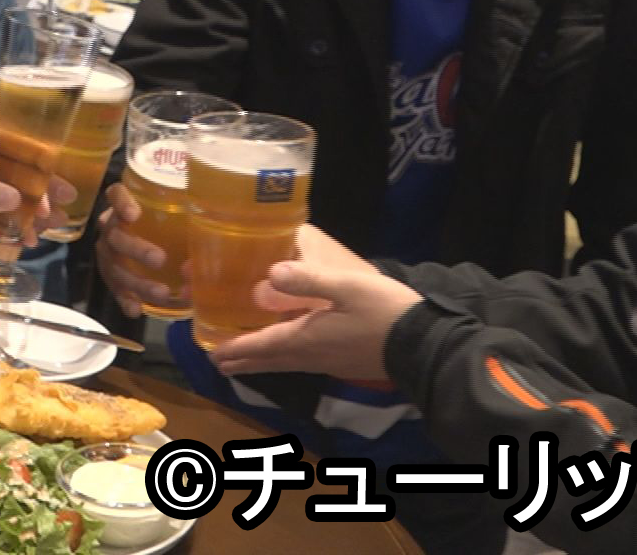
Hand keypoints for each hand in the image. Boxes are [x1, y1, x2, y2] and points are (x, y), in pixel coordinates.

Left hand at [0, 121, 49, 236]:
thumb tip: (17, 198)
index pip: (11, 139)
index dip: (37, 156)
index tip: (59, 175)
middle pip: (11, 167)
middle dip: (36, 188)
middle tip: (62, 209)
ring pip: (0, 188)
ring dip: (19, 209)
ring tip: (42, 231)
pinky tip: (13, 239)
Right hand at [95, 181, 183, 317]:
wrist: (138, 238)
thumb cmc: (163, 218)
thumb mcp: (172, 209)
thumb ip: (188, 211)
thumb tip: (219, 219)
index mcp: (123, 206)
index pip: (115, 195)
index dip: (121, 203)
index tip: (135, 214)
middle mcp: (111, 228)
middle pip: (115, 236)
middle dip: (137, 249)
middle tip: (159, 259)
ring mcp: (108, 254)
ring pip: (115, 267)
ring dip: (137, 282)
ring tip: (161, 292)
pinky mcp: (111, 276)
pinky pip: (115, 289)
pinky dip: (126, 300)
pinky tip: (137, 310)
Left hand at [209, 226, 423, 381]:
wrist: (424, 344)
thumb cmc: (385, 311)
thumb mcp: (348, 287)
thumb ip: (310, 279)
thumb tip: (272, 271)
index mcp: (308, 338)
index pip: (263, 344)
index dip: (237, 348)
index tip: (212, 354)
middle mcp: (313, 356)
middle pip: (270, 360)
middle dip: (244, 361)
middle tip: (217, 364)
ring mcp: (329, 362)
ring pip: (287, 364)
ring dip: (262, 362)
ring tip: (241, 363)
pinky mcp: (343, 363)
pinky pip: (302, 363)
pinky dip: (284, 359)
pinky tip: (287, 354)